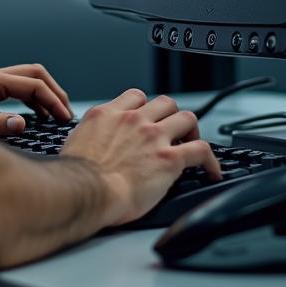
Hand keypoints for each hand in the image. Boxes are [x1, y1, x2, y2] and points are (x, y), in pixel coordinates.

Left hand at [0, 64, 73, 136]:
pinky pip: (13, 94)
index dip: (52, 100)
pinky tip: (32, 121)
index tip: (64, 118)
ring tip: (55, 119)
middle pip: (33, 75)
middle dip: (53, 92)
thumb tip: (23, 124)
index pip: (31, 84)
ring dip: (42, 97)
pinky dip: (28, 104)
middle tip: (65, 115)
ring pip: (24, 83)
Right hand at [60, 89, 219, 224]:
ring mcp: (154, 137)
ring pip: (186, 118)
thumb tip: (85, 144)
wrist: (86, 190)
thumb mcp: (74, 142)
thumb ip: (86, 136)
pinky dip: (210, 160)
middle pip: (165, 103)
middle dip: (172, 115)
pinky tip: (211, 171)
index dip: (146, 107)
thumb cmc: (76, 176)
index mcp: (108, 115)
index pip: (136, 97)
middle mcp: (133, 120)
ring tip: (192, 143)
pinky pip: (201, 151)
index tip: (148, 118)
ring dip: (191, 130)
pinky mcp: (170, 159)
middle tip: (173, 131)